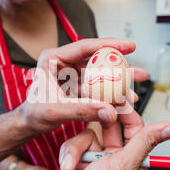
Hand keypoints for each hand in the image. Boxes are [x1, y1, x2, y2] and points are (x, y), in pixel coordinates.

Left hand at [17, 38, 145, 133]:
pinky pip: (99, 88)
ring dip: (119, 82)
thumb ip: (81, 109)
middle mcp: (64, 63)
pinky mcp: (78, 87)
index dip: (108, 45)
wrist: (29, 124)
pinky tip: (125, 100)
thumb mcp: (55, 110)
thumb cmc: (34, 114)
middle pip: (97, 60)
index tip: (129, 47)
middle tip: (139, 70)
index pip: (84, 47)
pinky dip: (111, 94)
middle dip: (120, 66)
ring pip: (101, 74)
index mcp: (53, 59)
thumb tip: (109, 110)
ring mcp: (72, 75)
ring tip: (137, 87)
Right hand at [33, 104, 169, 169]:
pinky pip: (74, 147)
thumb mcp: (122, 168)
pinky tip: (66, 168)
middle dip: (101, 124)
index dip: (128, 115)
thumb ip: (144, 143)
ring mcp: (95, 164)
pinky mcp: (77, 164)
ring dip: (79, 147)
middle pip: (112, 130)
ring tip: (73, 163)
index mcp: (134, 165)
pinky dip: (69, 155)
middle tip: (95, 110)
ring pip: (89, 136)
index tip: (119, 100)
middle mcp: (115, 163)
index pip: (137, 132)